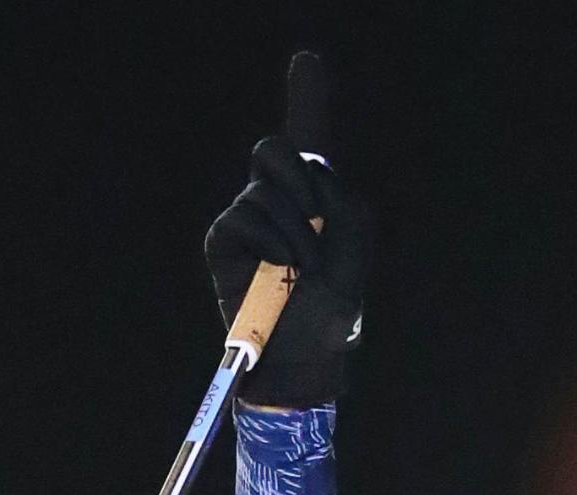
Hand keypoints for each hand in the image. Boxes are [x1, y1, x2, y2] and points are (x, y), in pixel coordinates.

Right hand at [205, 57, 370, 408]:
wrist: (309, 352)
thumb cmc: (334, 303)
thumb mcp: (354, 240)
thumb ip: (340, 194)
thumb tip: (305, 174)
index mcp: (312, 194)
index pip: (304, 136)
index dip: (307, 94)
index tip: (307, 59)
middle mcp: (275, 199)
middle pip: (274, 149)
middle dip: (301, 180)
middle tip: (315, 220)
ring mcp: (245, 219)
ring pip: (265, 190)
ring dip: (297, 230)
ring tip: (303, 267)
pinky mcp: (222, 241)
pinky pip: (245, 217)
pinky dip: (271, 242)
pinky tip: (280, 269)